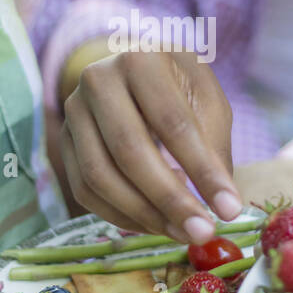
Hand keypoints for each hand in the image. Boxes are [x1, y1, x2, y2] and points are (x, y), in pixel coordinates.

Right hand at [60, 50, 240, 243]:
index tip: (229, 209)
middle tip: (202, 232)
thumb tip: (220, 205)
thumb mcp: (207, 100)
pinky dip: (120, 216)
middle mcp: (97, 80)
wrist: (133, 71)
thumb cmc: (178, 86)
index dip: (202, 171)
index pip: (172, 123)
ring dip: (143, 215)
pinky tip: (153, 223)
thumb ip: (214, 146)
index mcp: (140, 59)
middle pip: (129, 152)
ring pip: (99, 176)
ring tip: (181, 232)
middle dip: (170, 200)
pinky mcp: (63, 141)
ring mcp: (73, 111)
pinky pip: (84, 190)